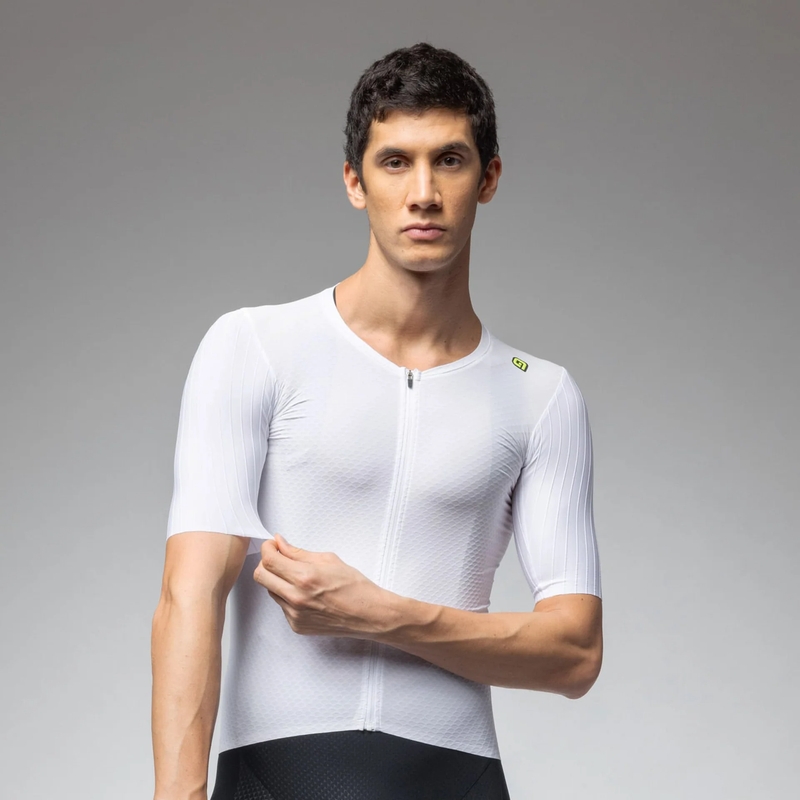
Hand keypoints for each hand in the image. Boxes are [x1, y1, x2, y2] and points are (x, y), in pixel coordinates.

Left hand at [253, 533, 389, 637]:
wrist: (367, 614)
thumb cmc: (354, 586)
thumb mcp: (328, 560)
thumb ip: (299, 553)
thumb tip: (280, 544)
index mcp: (304, 577)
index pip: (269, 560)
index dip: (267, 548)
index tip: (273, 545)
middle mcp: (296, 597)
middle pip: (260, 576)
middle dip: (266, 563)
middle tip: (278, 558)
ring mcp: (294, 614)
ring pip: (270, 591)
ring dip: (277, 580)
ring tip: (298, 577)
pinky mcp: (296, 626)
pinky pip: (282, 606)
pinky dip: (288, 596)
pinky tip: (306, 594)